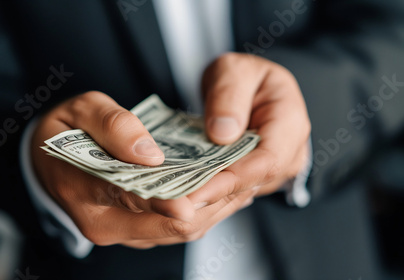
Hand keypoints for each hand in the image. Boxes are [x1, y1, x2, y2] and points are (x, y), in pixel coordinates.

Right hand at [31, 91, 256, 248]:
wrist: (48, 161)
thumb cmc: (63, 132)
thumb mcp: (79, 112)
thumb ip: (112, 126)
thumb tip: (149, 153)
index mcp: (83, 190)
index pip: (132, 198)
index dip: (171, 197)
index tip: (204, 189)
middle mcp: (104, 223)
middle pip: (167, 225)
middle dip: (208, 202)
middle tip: (242, 177)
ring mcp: (122, 233)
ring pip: (178, 232)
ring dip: (212, 208)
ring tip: (242, 180)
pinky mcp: (136, 233)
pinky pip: (176, 229)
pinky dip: (203, 211)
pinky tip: (224, 190)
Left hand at [187, 53, 310, 208]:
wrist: (249, 88)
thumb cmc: (245, 76)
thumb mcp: (234, 71)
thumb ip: (229, 96)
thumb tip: (222, 134)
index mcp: (290, 122)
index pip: (265, 162)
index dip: (230, 180)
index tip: (194, 192)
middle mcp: (288, 153)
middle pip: (251, 184)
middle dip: (211, 196)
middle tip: (172, 205)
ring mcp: (274, 170)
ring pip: (240, 193)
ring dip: (205, 199)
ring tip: (170, 203)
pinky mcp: (255, 179)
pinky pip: (232, 191)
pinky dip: (206, 193)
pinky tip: (179, 196)